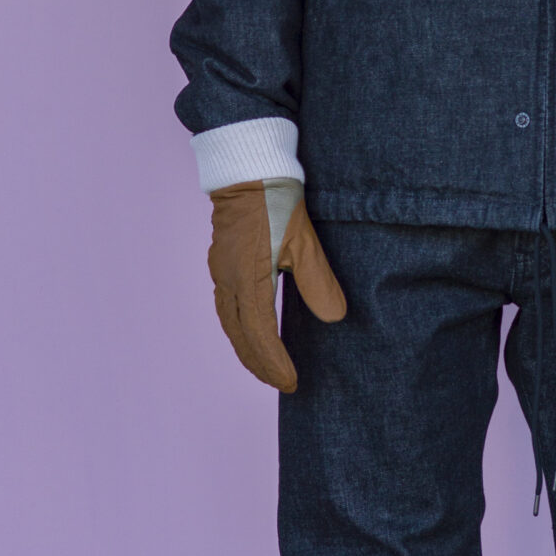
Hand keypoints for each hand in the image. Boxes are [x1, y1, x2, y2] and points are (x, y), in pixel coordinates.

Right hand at [207, 179, 345, 390]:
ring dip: (247, 350)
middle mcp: (227, 280)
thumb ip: (318, 282)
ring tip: (266, 368)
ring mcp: (220, 272)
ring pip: (229, 324)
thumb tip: (335, 318)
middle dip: (260, 364)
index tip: (291, 382)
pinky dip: (238, 330)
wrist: (249, 171)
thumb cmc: (278, 203)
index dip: (274, 362)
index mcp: (247, 278)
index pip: (259, 334)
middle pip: (240, 336)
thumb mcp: (305, 242)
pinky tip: (250, 334)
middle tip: (282, 384)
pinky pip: (225, 308)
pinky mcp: (221, 265)